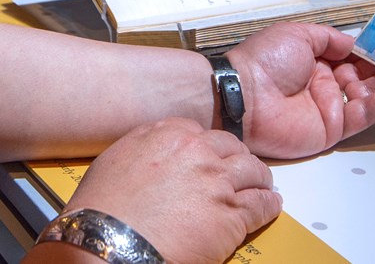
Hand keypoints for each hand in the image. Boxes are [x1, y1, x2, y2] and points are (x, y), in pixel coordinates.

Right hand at [56, 118, 280, 263]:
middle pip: (231, 147)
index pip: (202, 132)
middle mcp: (196, 151)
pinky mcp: (231, 213)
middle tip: (240, 168)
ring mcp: (217, 181)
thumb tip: (152, 157)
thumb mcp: (114, 161)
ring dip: (259, 178)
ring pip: (253, 171)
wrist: (110, 240)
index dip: (210, 147)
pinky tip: (271, 205)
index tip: (212, 154)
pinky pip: (261, 204)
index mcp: (167, 134)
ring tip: (262, 184)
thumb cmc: (103, 208)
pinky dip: (269, 204)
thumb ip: (143, 150)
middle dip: (237, 158)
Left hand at [225, 23, 374, 159]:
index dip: (370, 50)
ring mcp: (328, 107)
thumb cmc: (265, 60)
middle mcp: (322, 83)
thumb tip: (355, 42)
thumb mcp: (297, 36)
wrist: (244, 97)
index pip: (350, 55)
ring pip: (367, 96)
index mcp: (312, 60)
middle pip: (362, 76)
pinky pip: (363, 116)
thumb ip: (329, 39)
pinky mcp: (333, 129)